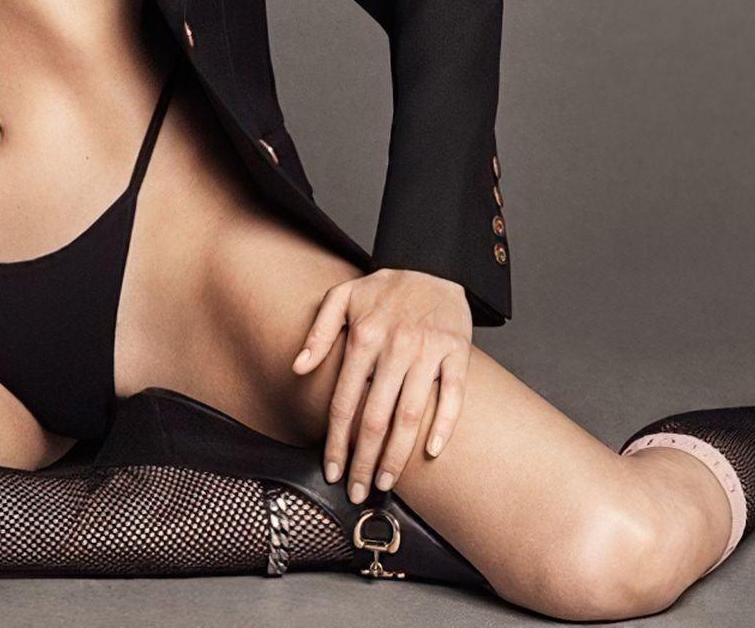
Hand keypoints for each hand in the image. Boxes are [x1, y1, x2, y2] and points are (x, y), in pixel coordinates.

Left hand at [291, 267, 472, 502]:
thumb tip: (298, 367)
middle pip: (375, 416)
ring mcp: (428, 350)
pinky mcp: (457, 352)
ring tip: (386, 481)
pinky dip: (443, 425)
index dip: (337, 442)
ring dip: (397, 454)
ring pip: (410, 413)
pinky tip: (430, 452)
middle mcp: (395, 346)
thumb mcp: (341, 297)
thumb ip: (319, 332)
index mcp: (364, 337)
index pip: (345, 402)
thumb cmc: (384, 288)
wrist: (433, 263)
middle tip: (359, 491)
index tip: (332, 471)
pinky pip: (451, 395)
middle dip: (363, 460)